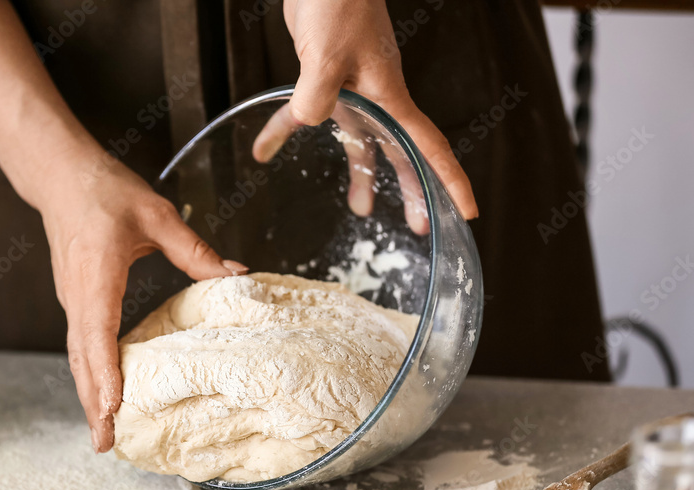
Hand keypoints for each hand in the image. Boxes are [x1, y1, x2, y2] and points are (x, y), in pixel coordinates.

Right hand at [41, 157, 247, 453]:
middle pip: (82, 359)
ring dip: (88, 394)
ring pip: (78, 356)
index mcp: (98, 275)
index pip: (97, 333)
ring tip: (101, 430)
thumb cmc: (105, 192)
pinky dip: (89, 374)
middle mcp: (79, 296)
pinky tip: (102, 392)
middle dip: (92, 403)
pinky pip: (80, 344)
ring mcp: (73, 299)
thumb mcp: (157, 216)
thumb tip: (236, 275)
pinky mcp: (75, 299)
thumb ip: (195, 250)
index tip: (112, 407)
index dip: (104, 373)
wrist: (62, 175)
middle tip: (104, 443)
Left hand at [278, 0, 477, 222]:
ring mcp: (351, 87)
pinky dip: (283, 131)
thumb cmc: (338, 3)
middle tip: (419, 225)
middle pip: (400, 152)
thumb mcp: (327, 55)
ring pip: (360, 140)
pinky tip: (263, 148)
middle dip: (410, 189)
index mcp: (388, 96)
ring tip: (358, 208)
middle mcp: (376, 96)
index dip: (450, 181)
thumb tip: (308, 125)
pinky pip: (305, 112)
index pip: (428, 147)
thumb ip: (317, 96)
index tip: (467, 211)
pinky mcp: (323, 78)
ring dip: (360, 173)